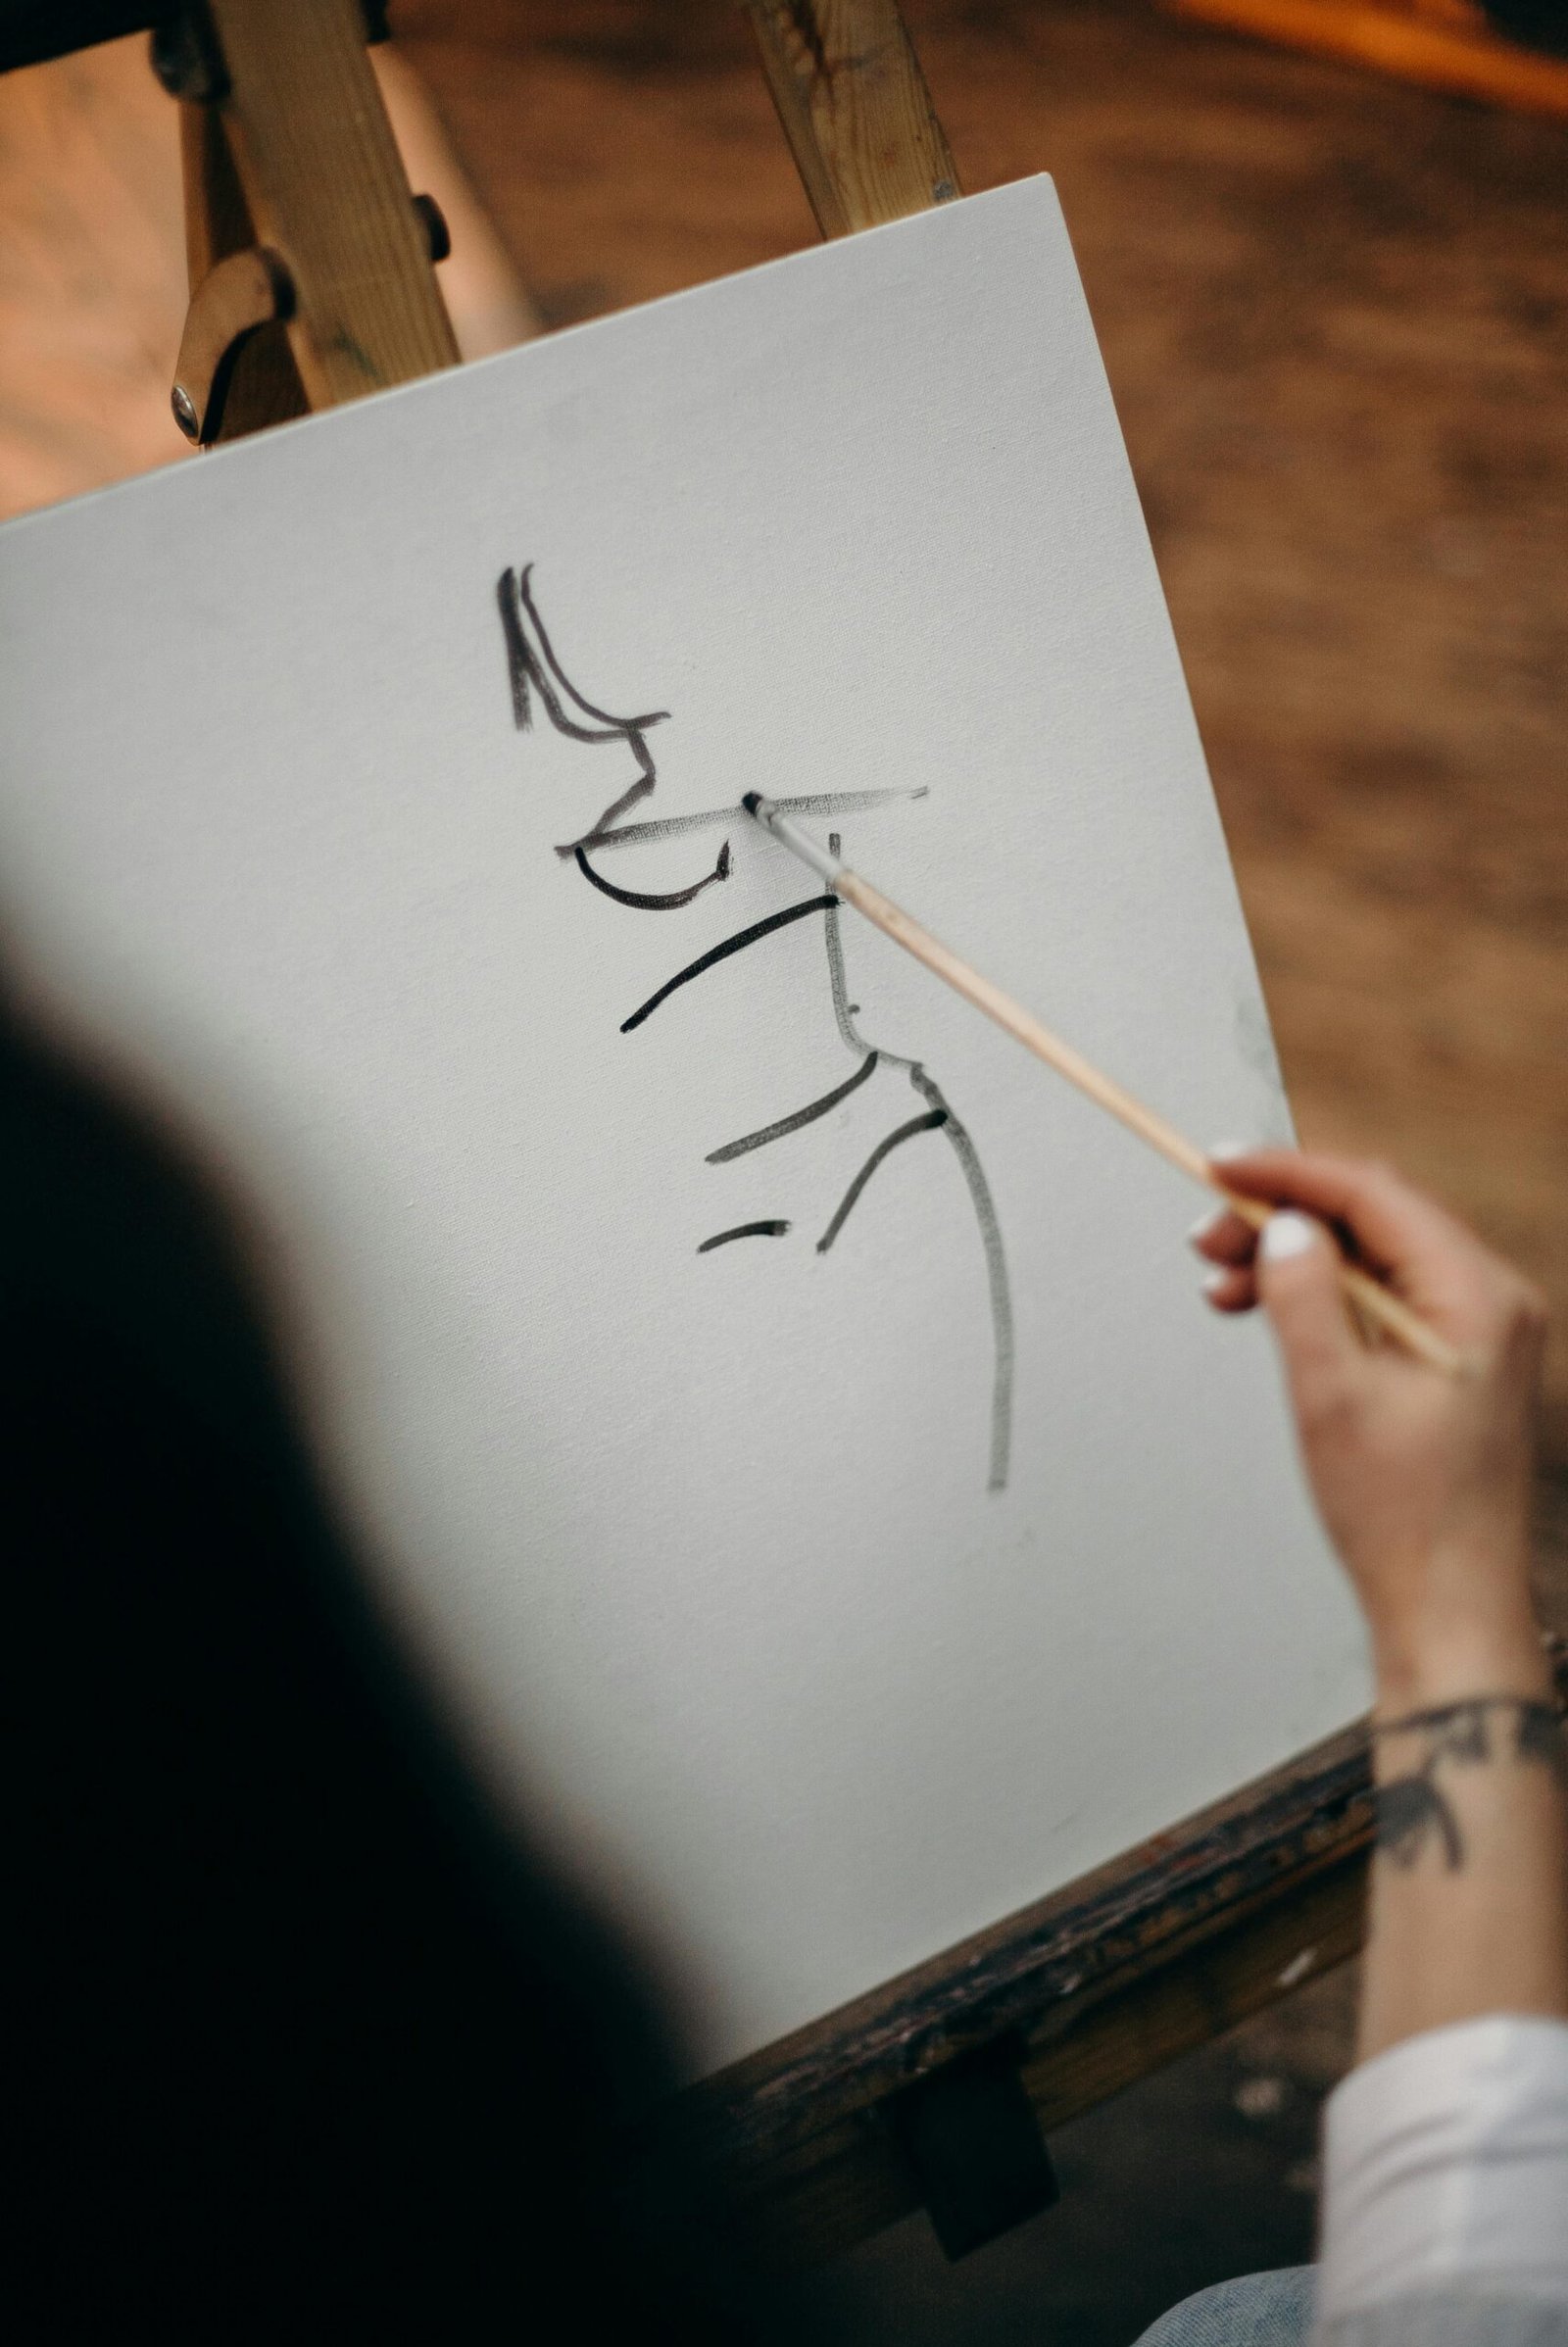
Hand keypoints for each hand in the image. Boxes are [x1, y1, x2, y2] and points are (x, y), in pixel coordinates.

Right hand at [1191, 1150, 1548, 1704]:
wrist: (1449, 1610)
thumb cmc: (1406, 1521)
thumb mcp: (1332, 1397)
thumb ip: (1304, 1296)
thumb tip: (1282, 1227)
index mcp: (1479, 1298)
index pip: (1374, 1194)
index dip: (1287, 1173)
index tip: (1219, 1167)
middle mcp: (1490, 1302)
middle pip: (1373, 1217)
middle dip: (1282, 1217)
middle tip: (1208, 1236)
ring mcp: (1477, 1332)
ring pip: (1372, 1256)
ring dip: (1294, 1257)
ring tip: (1221, 1279)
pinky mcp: (1455, 1361)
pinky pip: (1382, 1298)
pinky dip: (1321, 1295)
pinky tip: (1266, 1310)